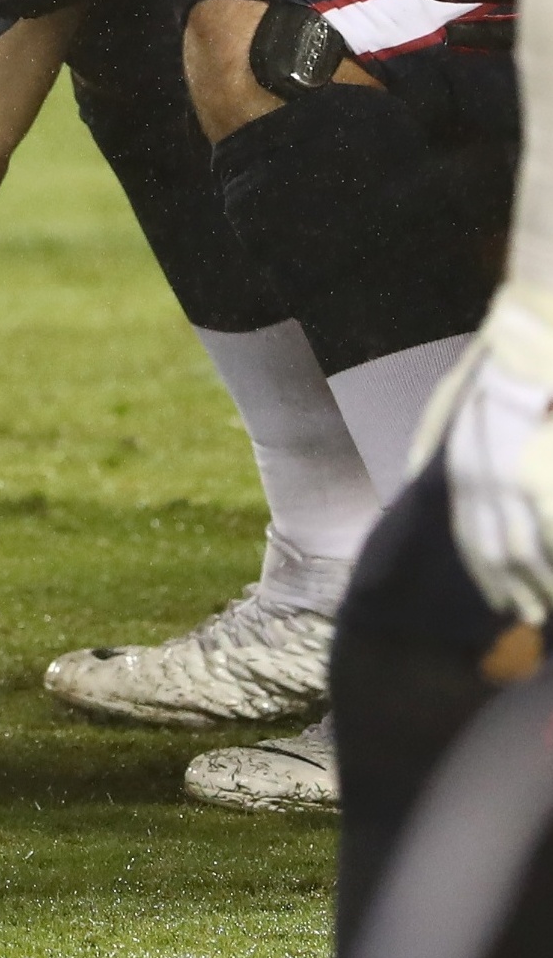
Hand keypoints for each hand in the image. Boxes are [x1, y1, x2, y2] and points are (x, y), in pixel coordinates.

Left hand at [441, 294, 552, 626]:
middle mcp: (484, 483)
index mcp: (459, 470)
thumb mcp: (448, 411)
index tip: (498, 602)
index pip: (471, 539)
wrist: (528, 343)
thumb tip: (416, 480)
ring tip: (549, 603)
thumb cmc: (492, 373)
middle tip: (530, 614)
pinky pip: (551, 533)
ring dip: (544, 583)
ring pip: (533, 552)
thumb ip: (433, 450)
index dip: (486, 576)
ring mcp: (519, 481)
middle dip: (518, 590)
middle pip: (501, 554)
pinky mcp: (545, 480)